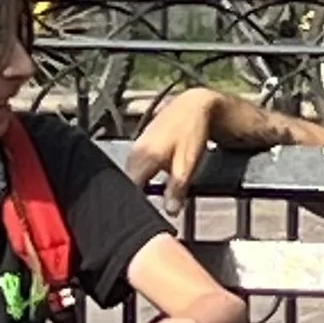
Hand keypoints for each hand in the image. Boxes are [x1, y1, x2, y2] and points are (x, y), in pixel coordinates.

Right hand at [126, 88, 225, 204]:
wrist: (193, 106)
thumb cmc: (190, 131)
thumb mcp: (187, 165)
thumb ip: (176, 190)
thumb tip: (170, 211)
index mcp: (142, 160)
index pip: (130, 192)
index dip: (138, 207)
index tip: (148, 216)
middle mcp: (134, 154)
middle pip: (130, 186)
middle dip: (142, 198)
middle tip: (157, 206)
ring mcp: (135, 149)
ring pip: (134, 177)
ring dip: (144, 187)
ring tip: (161, 191)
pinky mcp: (140, 147)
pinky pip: (138, 168)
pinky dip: (146, 177)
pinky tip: (159, 177)